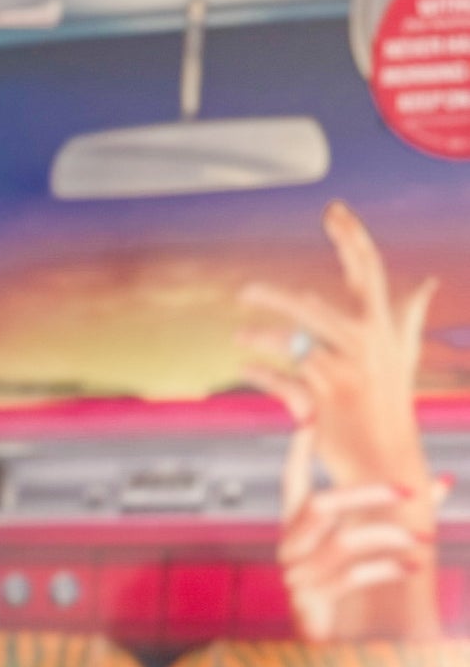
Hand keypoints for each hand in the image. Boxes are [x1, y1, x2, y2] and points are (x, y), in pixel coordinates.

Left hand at [238, 200, 436, 493]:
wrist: (386, 457)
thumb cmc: (390, 403)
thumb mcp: (403, 356)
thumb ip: (409, 318)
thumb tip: (427, 284)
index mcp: (383, 326)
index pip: (368, 269)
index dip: (352, 236)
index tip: (332, 209)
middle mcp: (365, 343)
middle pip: (313, 305)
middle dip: (274, 297)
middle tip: (245, 292)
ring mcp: (343, 372)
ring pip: (292, 344)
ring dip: (261, 338)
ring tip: (239, 336)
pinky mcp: (323, 400)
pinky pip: (281, 380)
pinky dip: (261, 373)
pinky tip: (245, 368)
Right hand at [277, 424, 445, 643]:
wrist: (342, 649)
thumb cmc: (357, 592)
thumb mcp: (377, 548)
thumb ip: (403, 514)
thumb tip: (442, 481)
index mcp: (299, 530)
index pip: (292, 483)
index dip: (298, 452)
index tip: (309, 419)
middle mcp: (291, 549)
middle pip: (322, 504)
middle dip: (368, 493)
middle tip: (410, 490)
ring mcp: (296, 576)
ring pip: (344, 541)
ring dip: (391, 537)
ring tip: (425, 541)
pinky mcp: (309, 603)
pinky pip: (352, 576)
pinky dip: (387, 568)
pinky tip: (411, 567)